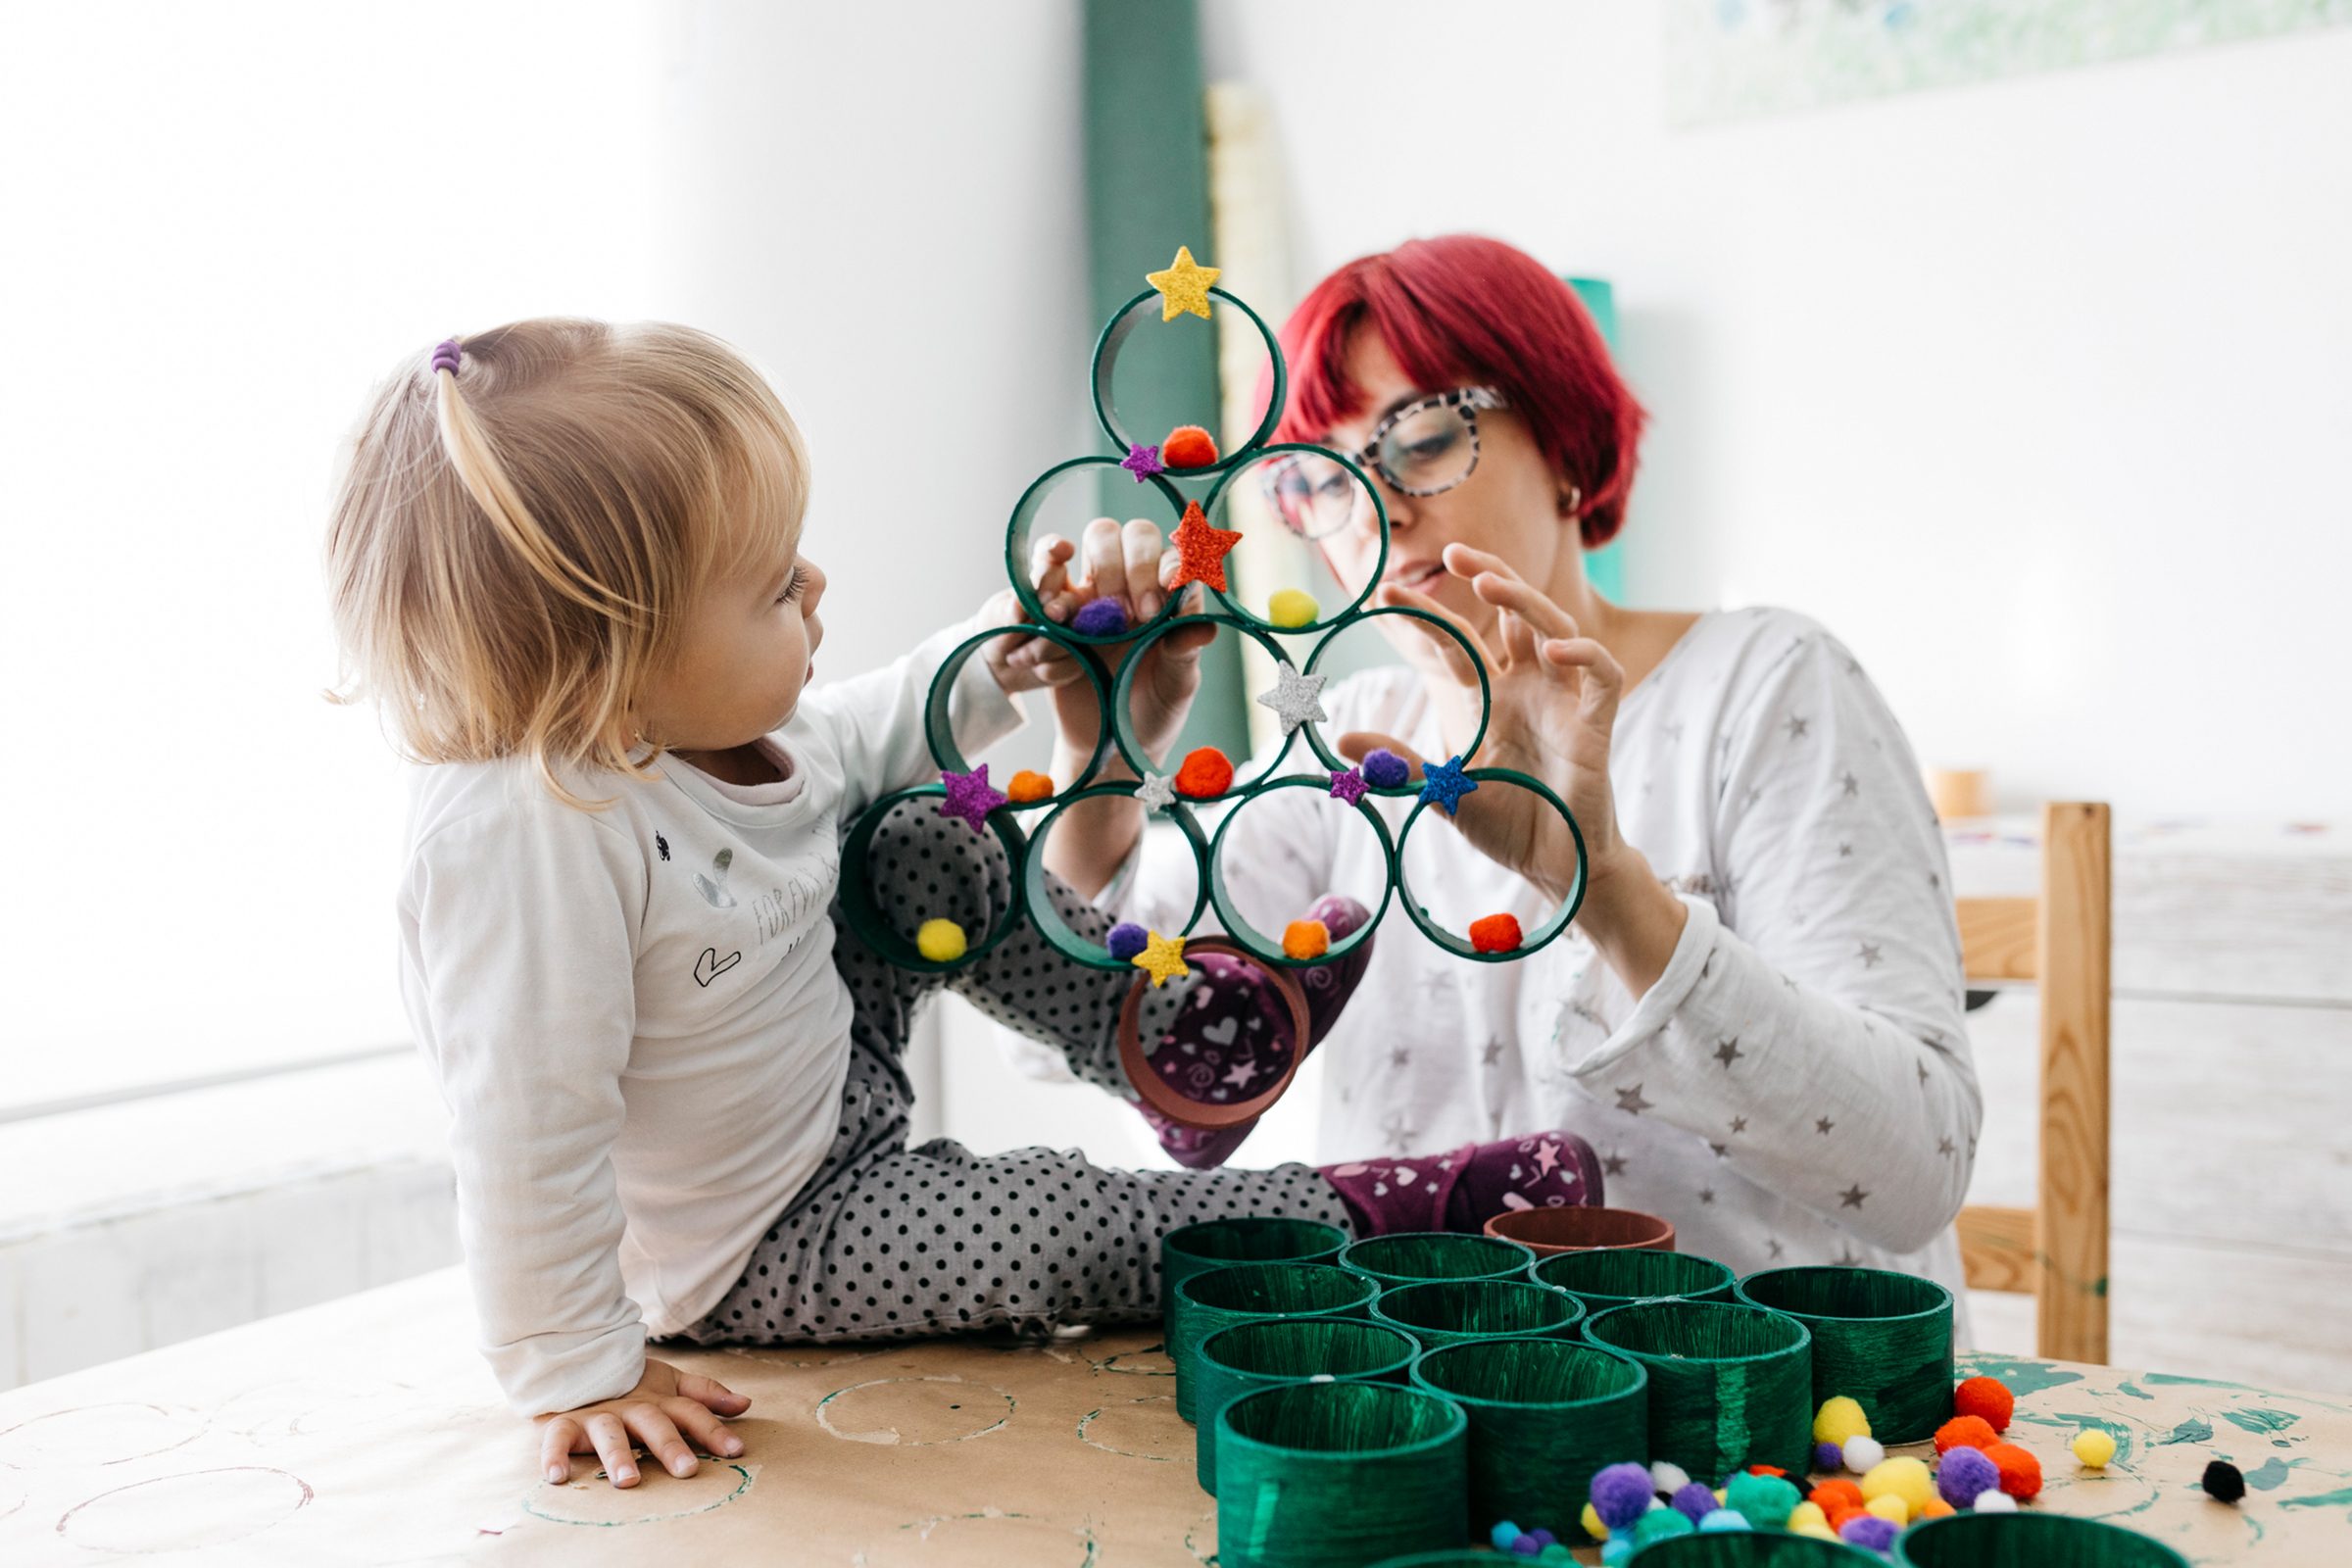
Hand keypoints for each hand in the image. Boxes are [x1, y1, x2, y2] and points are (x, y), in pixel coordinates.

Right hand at [536, 1357, 748, 1488]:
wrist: (575, 1361)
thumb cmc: (629, 1385)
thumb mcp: (669, 1385)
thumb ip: (705, 1394)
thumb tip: (745, 1404)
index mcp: (659, 1401)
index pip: (692, 1413)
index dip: (714, 1430)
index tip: (736, 1450)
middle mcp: (631, 1408)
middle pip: (654, 1424)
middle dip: (671, 1446)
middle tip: (687, 1470)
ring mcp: (598, 1415)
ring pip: (610, 1434)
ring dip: (619, 1455)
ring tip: (628, 1480)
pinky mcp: (564, 1423)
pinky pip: (557, 1439)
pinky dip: (554, 1456)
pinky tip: (558, 1477)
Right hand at [1001, 517, 1212, 773]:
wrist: (1108, 745)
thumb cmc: (1153, 711)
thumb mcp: (1176, 686)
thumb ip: (1185, 652)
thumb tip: (1204, 625)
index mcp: (1170, 597)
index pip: (1170, 554)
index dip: (1166, 564)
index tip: (1163, 595)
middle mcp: (1135, 584)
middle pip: (1128, 534)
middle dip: (1131, 565)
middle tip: (1133, 615)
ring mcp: (1097, 592)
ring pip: (1094, 541)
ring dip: (1096, 566)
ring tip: (1094, 613)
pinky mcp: (1061, 610)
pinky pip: (1051, 579)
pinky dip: (1051, 585)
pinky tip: (1056, 617)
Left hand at [1338, 543, 1633, 902]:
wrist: (1554, 865)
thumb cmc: (1507, 824)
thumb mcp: (1441, 793)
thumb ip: (1400, 764)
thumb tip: (1340, 739)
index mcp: (1490, 696)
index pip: (1457, 642)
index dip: (1425, 616)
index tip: (1385, 594)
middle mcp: (1527, 688)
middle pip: (1513, 613)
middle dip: (1487, 577)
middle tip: (1451, 555)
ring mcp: (1563, 701)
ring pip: (1556, 628)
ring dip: (1525, 602)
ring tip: (1489, 584)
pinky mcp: (1596, 723)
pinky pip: (1602, 674)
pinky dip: (1583, 656)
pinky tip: (1552, 649)